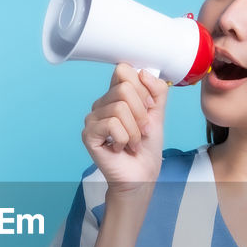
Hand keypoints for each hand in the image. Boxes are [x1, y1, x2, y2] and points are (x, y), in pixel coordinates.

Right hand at [81, 63, 168, 194]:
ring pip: (119, 108)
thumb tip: (143, 72)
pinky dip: (124, 139)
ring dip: (134, 131)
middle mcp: (102, 104)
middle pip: (124, 89)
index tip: (148, 106)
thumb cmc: (147, 148)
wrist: (142, 175)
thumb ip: (157, 90)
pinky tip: (120, 147)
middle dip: (141, 113)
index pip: (123, 70)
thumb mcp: (158, 114)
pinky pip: (112, 124)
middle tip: (142, 130)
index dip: (141, 88)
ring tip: (133, 142)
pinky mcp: (88, 134)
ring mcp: (93, 119)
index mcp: (116, 95)